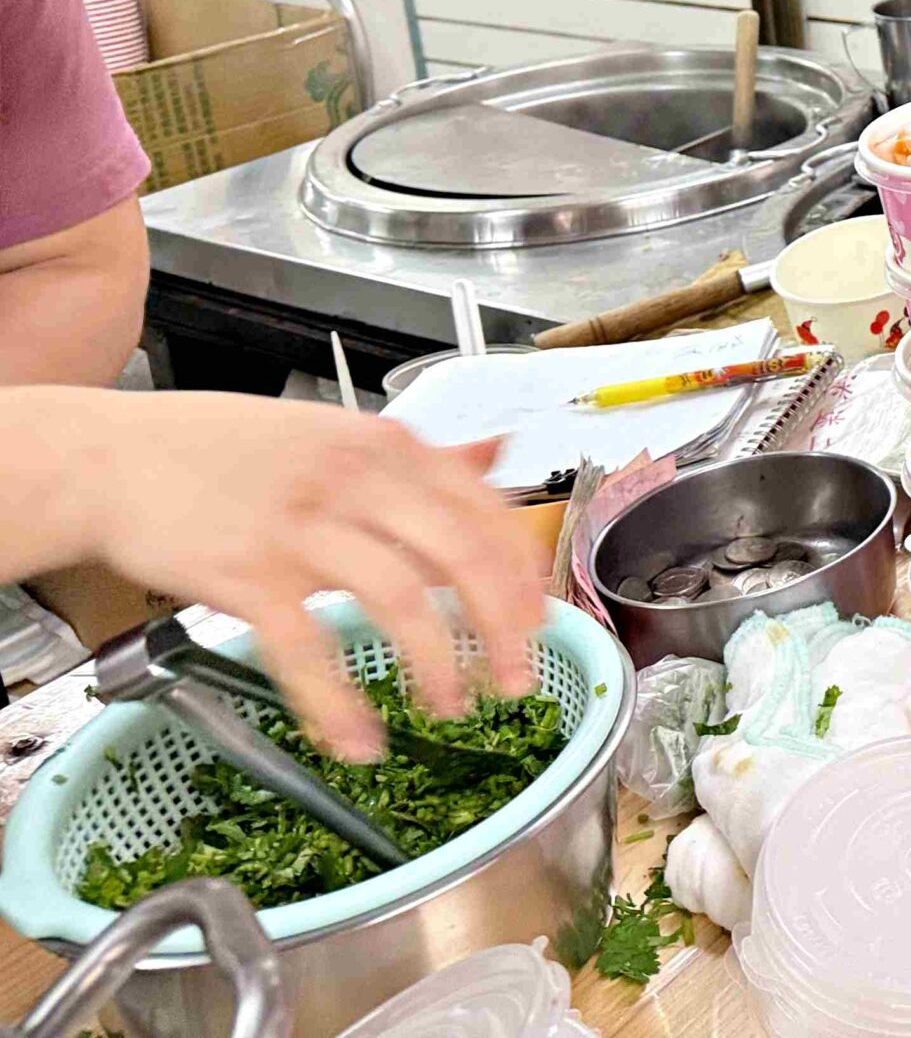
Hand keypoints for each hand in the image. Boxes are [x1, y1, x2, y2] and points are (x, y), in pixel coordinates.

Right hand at [42, 391, 542, 758]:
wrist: (109, 458)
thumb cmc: (219, 452)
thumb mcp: (332, 434)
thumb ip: (415, 457)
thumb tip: (493, 457)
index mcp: (387, 445)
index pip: (486, 511)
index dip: (521, 576)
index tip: (538, 623)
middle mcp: (356, 479)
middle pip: (461, 558)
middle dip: (500, 631)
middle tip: (513, 681)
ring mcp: (302, 525)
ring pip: (400, 601)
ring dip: (433, 668)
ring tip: (448, 710)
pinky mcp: (247, 574)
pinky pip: (309, 649)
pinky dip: (340, 704)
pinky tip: (357, 740)